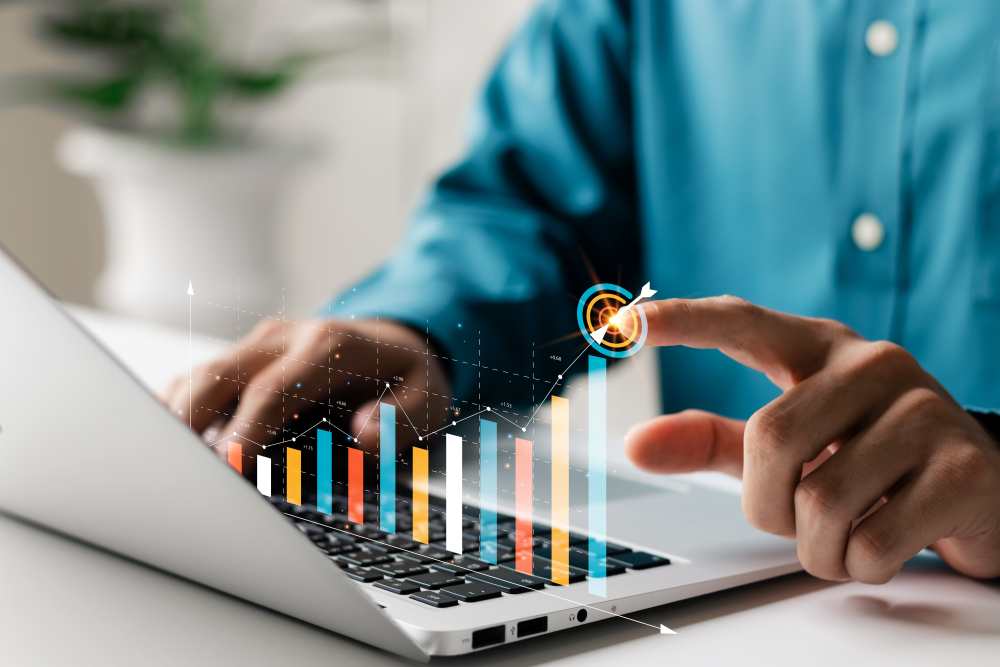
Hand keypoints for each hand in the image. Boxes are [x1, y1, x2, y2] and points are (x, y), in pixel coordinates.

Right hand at [161, 318, 450, 449]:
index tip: (227, 469)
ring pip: (197, 376)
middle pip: (218, 375)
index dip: (246, 430)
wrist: (396, 337)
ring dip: (174, 420)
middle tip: (175, 476)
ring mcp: (256, 345)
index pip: (274, 388)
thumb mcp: (427, 395)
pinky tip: (169, 450)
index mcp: (329, 344)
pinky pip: (195, 381)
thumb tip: (364, 434)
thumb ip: (401, 417)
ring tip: (162, 467)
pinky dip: (176, 412)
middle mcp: (284, 338)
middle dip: (189, 425)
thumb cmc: (406, 374)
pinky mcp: (240, 359)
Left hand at [621, 296, 999, 581]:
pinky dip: (860, 566)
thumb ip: (711, 441)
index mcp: (821, 349)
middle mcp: (874, 364)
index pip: (742, 320)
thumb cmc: (867, 460)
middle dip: (767, 504)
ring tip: (846, 532)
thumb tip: (633, 445)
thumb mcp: (789, 445)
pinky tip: (884, 546)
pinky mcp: (965, 468)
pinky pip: (873, 542)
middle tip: (794, 517)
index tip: (622, 323)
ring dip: (816, 545)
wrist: (979, 490)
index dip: (682, 321)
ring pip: (821, 500)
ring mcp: (925, 411)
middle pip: (771, 439)